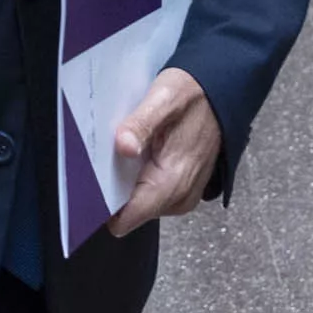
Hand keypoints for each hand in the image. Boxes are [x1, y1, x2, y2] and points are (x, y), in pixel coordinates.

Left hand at [105, 67, 221, 236]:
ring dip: (126, 183)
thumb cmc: (194, 95)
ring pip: (136, 205)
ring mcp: (181, 197)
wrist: (221, 93)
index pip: (126, 218)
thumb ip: (140, 124)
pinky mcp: (181, 191)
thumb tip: (123, 146)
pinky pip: (148, 196)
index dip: (103, 203)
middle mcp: (178, 197)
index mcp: (172, 181)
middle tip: (113, 156)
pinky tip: (141, 156)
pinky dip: (139, 180)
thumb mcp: (163, 98)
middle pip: (127, 212)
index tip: (91, 181)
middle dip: (113, 189)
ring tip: (129, 152)